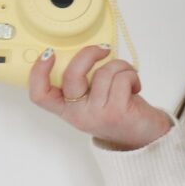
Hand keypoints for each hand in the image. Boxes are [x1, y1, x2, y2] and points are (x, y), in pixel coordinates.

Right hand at [28, 44, 172, 149]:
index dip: (38, 72)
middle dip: (88, 54)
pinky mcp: (117, 112)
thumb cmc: (120, 111)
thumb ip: (84, 82)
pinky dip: (132, 76)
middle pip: (71, 75)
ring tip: (127, 77)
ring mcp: (97, 114)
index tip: (49, 53)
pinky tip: (135, 87)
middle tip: (102, 49)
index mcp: (68, 109)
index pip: (40, 95)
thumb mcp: (94, 99)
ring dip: (120, 66)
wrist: (146, 135)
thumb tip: (85, 52)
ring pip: (103, 72)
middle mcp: (79, 114)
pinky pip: (122, 78)